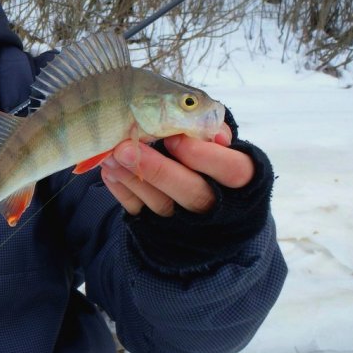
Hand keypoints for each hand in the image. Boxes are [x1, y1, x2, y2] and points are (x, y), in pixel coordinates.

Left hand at [100, 124, 253, 216]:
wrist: (208, 207)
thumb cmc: (214, 162)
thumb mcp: (224, 146)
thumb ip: (212, 132)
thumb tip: (194, 122)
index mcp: (242, 180)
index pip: (233, 170)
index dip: (204, 155)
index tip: (174, 137)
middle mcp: (218, 205)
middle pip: (193, 193)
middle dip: (158, 170)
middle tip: (125, 148)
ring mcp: (188, 222)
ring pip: (162, 205)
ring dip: (133, 178)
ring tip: (111, 154)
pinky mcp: (161, 230)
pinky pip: (140, 212)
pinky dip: (123, 191)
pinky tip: (110, 171)